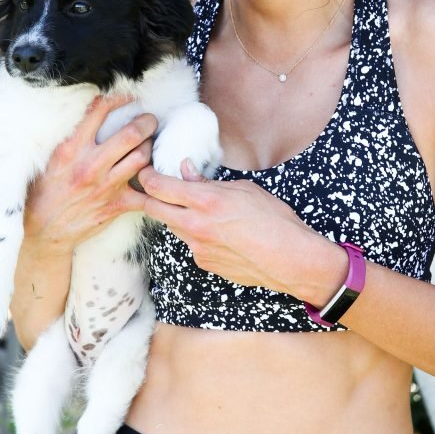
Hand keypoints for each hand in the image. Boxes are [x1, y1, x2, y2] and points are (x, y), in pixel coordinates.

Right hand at [24, 97, 156, 254]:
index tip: (128, 97)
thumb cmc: (45, 190)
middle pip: (131, 134)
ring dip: (150, 148)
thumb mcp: (52, 157)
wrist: (43, 229)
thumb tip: (92, 111)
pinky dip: (155, 186)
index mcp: (72, 149)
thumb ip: (71, 137)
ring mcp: (106, 186)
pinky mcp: (116, 205)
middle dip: (146, 122)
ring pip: (142, 158)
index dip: (119, 99)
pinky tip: (156, 179)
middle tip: (150, 120)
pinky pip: (146, 195)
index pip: (99, 112)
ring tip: (150, 144)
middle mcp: (91, 165)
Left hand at [137, 162, 346, 301]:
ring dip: (173, 214)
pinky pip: (190, 243)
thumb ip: (209, 181)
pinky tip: (216, 231)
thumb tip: (186, 171)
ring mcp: (197, 247)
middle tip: (149, 187)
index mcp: (206, 201)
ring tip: (192, 207)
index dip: (146, 176)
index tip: (144, 170)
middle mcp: (195, 225)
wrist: (289, 258)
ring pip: (171, 226)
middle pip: (153, 208)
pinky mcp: (203, 262)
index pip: (158, 187)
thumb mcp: (244, 189)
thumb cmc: (274, 219)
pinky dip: (194, 233)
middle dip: (147, 196)